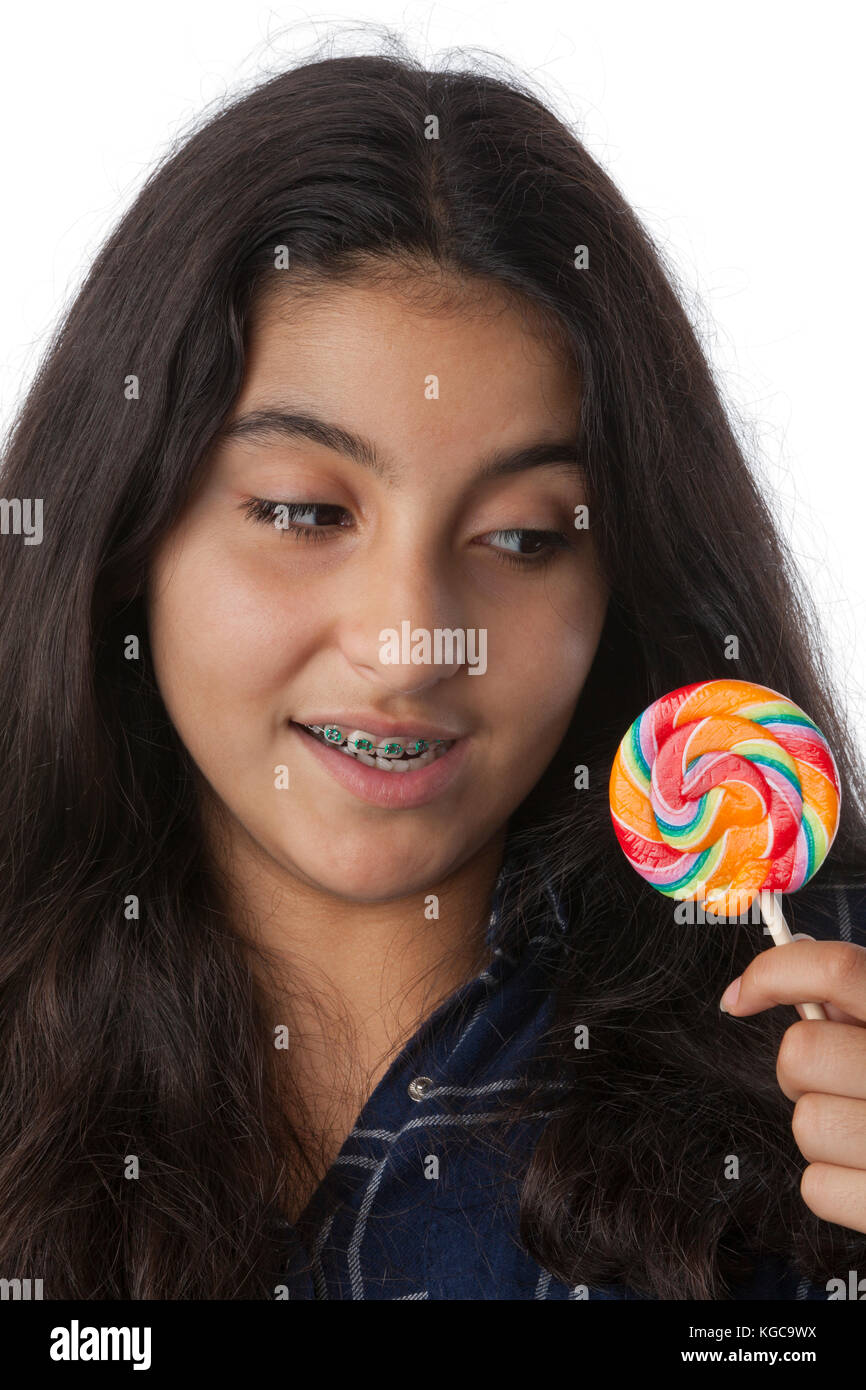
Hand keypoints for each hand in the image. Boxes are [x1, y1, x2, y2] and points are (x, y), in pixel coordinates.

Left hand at [720, 939, 865, 1235]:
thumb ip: (863, 997)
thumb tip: (791, 971)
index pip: (837, 970)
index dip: (774, 972)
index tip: (742, 994)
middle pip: (801, 1053)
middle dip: (804, 1067)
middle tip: (836, 1078)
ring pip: (805, 1122)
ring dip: (823, 1126)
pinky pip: (817, 1187)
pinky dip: (835, 1184)